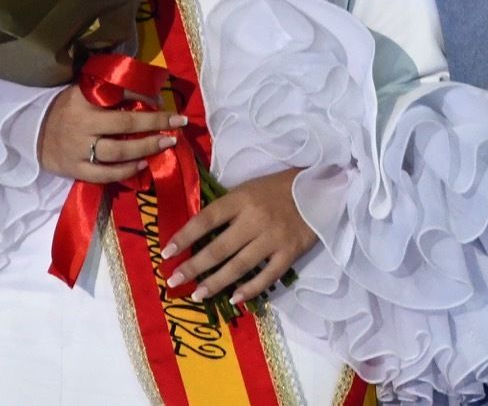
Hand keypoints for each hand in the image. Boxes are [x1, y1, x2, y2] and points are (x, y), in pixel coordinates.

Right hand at [37, 83, 185, 183]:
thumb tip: (151, 95)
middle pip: (125, 125)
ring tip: (166, 144)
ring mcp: (78, 149)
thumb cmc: (66, 108)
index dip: (146, 99)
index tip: (165, 103)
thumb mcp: (84, 90)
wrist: (32, 133)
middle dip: (155, 125)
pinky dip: (125, 171)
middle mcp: (82, 124)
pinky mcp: (74, 170)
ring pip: (117, 152)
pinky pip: (104, 174)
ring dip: (145, 148)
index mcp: (84, 100)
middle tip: (178, 124)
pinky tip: (142, 165)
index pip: (122, 96)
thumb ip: (112, 90)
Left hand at [163, 169, 316, 306]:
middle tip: (174, 281)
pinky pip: (267, 276)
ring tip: (198, 294)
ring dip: (216, 282)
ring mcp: (274, 238)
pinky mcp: (290, 252)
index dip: (185, 236)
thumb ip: (228, 208)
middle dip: (194, 267)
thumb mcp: (249, 188)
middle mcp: (255, 219)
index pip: (207, 219)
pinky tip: (234, 299)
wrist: (321, 188)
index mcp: (242, 199)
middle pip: (219, 248)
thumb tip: (198, 232)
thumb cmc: (278, 188)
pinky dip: (250, 289)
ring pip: (239, 266)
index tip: (167, 253)